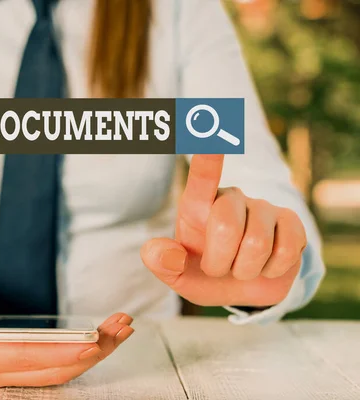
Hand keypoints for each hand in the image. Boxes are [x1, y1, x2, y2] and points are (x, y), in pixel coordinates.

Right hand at [0, 281, 134, 387]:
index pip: (29, 358)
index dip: (63, 351)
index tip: (94, 341)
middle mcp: (0, 375)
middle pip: (54, 368)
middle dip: (92, 350)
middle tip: (123, 328)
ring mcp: (12, 375)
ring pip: (62, 369)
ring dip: (96, 351)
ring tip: (122, 329)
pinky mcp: (23, 368)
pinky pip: (58, 364)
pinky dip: (84, 351)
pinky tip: (105, 337)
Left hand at [140, 154, 306, 307]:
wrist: (241, 289)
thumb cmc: (203, 272)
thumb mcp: (176, 273)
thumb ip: (161, 262)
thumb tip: (163, 252)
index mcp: (198, 203)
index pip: (203, 175)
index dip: (208, 156)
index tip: (210, 134)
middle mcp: (232, 197)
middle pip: (226, 225)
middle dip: (219, 261)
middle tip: (216, 269)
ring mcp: (264, 207)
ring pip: (257, 244)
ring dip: (245, 270)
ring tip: (241, 268)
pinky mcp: (292, 222)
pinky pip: (286, 251)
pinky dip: (271, 271)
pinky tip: (266, 266)